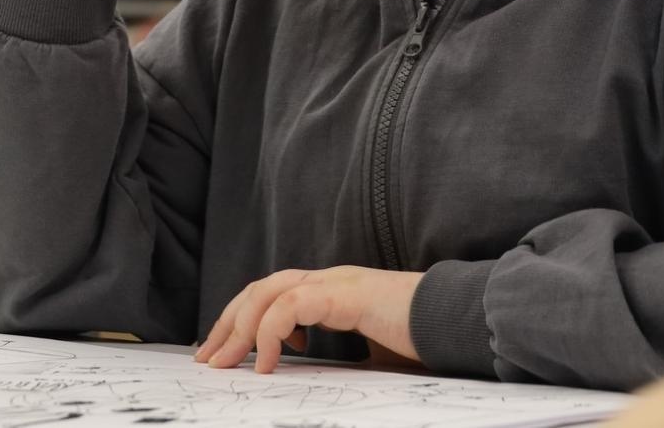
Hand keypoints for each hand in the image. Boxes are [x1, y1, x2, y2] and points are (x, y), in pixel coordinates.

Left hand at [194, 266, 424, 373]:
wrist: (454, 323)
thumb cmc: (421, 340)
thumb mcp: (371, 354)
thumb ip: (342, 358)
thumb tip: (315, 382)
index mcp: (332, 292)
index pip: (273, 295)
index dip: (243, 321)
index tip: (224, 353)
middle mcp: (329, 280)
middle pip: (261, 289)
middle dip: (229, 323)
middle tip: (208, 358)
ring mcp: (337, 282)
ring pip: (269, 292)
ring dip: (240, 328)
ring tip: (225, 361)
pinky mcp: (345, 293)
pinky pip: (293, 305)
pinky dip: (272, 332)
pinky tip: (267, 362)